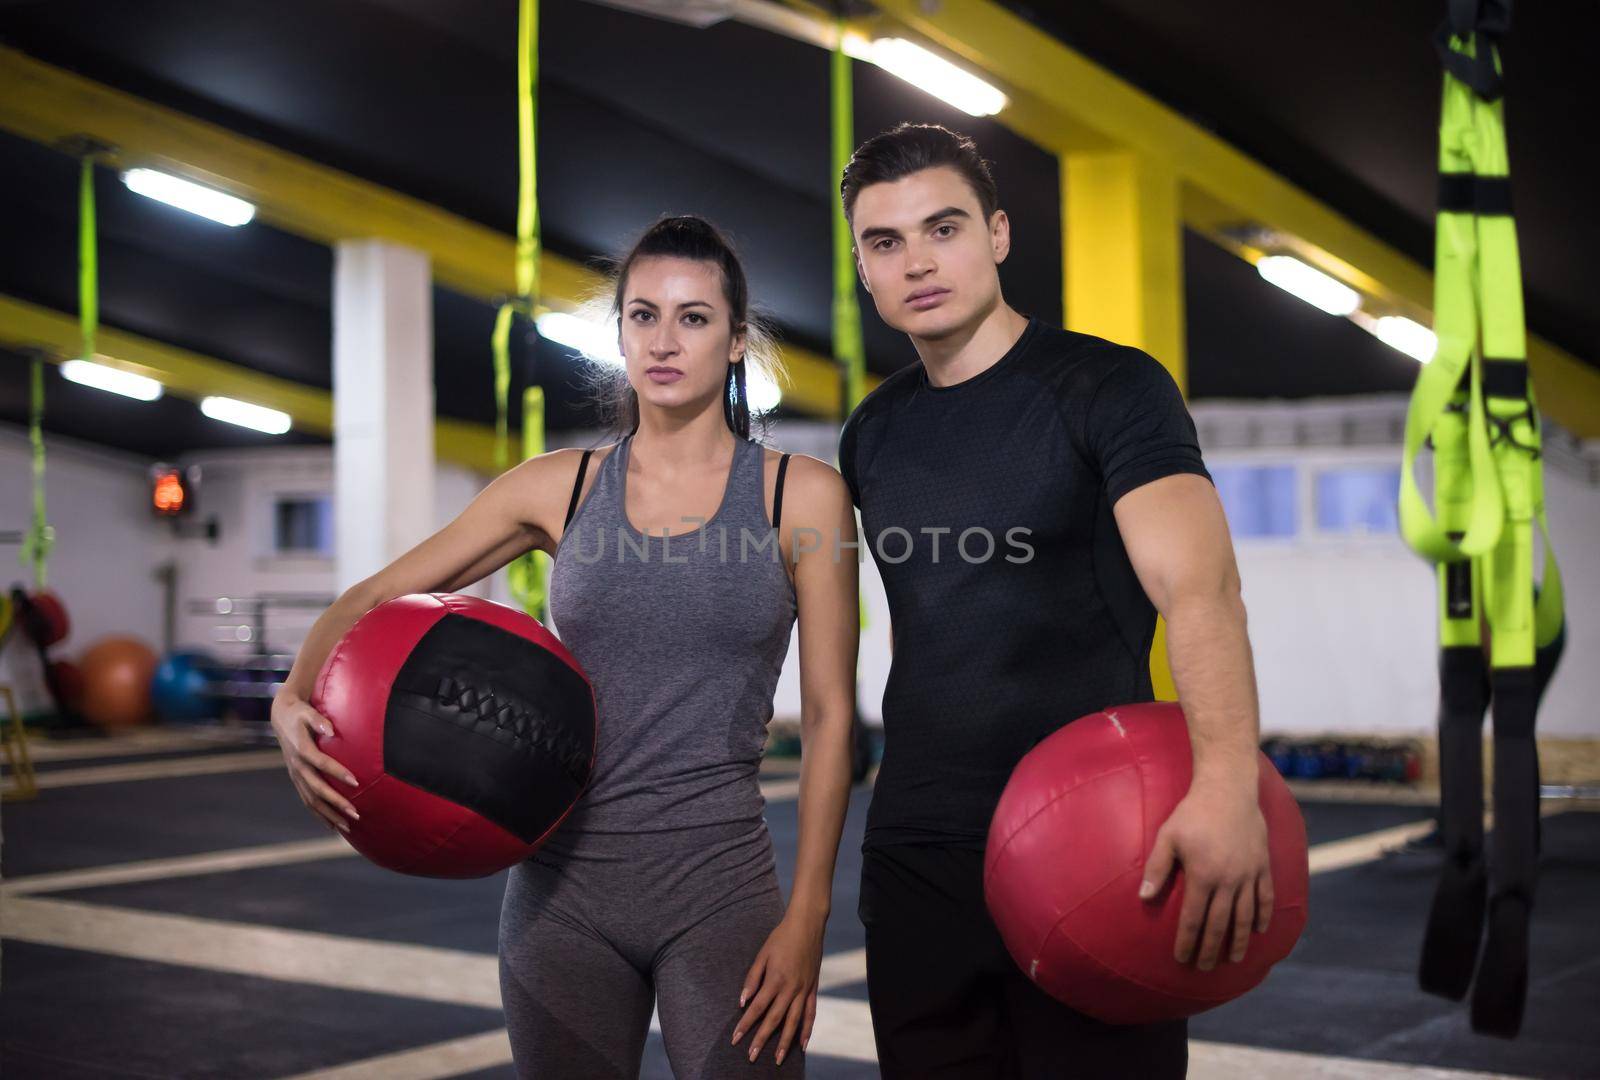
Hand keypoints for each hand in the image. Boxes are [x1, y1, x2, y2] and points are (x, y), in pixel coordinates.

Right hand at [271, 691, 360, 832]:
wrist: (282, 718)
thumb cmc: (300, 713)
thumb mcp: (308, 712)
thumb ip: (319, 720)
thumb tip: (332, 730)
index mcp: (301, 749)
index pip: (320, 763)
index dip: (337, 773)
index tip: (356, 782)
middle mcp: (297, 766)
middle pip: (317, 790)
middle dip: (336, 803)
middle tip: (356, 813)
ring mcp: (296, 776)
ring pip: (311, 801)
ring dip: (329, 815)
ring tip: (348, 827)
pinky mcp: (297, 780)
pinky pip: (308, 801)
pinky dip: (319, 815)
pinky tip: (333, 826)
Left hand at [731, 910, 825, 1065]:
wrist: (807, 925)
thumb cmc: (781, 938)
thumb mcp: (762, 954)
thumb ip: (752, 978)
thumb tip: (742, 1001)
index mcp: (775, 979)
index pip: (757, 1008)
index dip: (745, 1025)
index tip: (735, 1039)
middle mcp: (791, 988)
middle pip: (774, 1019)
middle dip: (762, 1039)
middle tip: (751, 1057)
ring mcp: (804, 990)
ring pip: (794, 1021)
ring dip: (785, 1042)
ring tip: (777, 1059)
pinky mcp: (813, 989)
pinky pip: (811, 1013)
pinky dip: (807, 1030)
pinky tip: (802, 1045)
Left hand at [1139, 774, 1272, 969]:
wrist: (1228, 789)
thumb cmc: (1192, 812)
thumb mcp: (1168, 837)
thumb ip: (1156, 868)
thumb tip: (1142, 898)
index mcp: (1203, 876)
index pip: (1193, 919)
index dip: (1187, 942)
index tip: (1181, 959)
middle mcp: (1228, 881)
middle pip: (1220, 925)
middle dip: (1211, 949)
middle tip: (1205, 968)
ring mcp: (1249, 874)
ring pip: (1245, 916)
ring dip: (1239, 941)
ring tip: (1233, 959)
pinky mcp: (1263, 865)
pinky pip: (1265, 897)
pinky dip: (1263, 915)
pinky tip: (1259, 930)